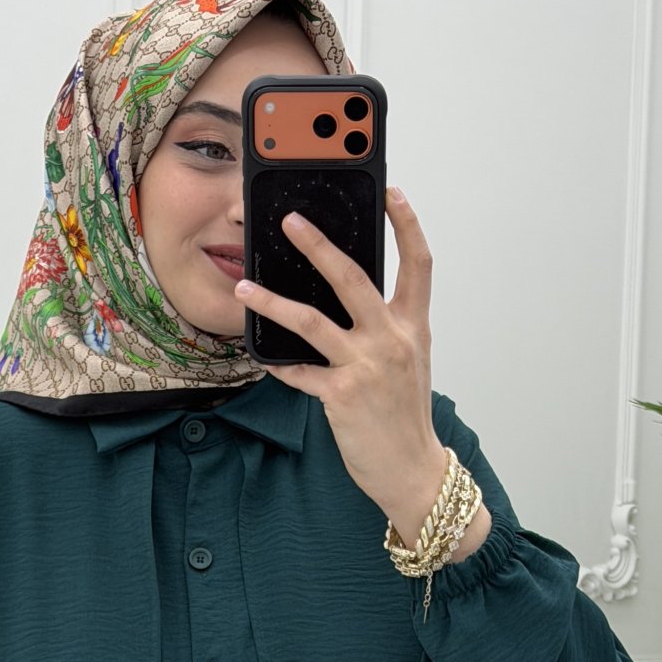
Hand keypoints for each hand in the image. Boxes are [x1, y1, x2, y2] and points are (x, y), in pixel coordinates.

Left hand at [234, 188, 447, 531]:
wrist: (412, 470)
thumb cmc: (405, 417)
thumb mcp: (408, 363)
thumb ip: (386, 329)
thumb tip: (351, 300)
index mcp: (413, 327)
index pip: (418, 263)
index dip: (407, 224)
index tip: (391, 192)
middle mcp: (391, 340)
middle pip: (352, 278)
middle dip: (318, 244)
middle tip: (290, 220)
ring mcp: (365, 366)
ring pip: (311, 321)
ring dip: (272, 301)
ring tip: (244, 287)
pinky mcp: (341, 395)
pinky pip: (299, 372)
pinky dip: (277, 364)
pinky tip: (259, 355)